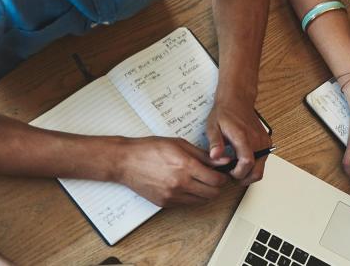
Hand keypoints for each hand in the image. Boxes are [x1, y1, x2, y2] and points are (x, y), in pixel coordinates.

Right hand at [114, 136, 229, 206]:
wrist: (125, 162)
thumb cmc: (150, 149)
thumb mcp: (180, 144)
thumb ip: (204, 155)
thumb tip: (224, 161)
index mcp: (186, 167)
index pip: (217, 180)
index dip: (223, 177)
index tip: (222, 173)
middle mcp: (180, 184)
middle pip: (212, 194)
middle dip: (217, 186)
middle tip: (214, 178)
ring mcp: (171, 195)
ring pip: (201, 201)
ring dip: (205, 193)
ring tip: (200, 182)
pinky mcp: (164, 203)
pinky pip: (186, 204)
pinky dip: (191, 197)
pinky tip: (187, 186)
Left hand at [207, 96, 270, 183]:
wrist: (238, 100)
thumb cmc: (225, 113)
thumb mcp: (213, 126)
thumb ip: (215, 143)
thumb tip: (215, 156)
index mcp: (243, 137)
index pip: (247, 163)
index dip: (237, 173)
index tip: (228, 172)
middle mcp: (257, 140)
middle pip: (257, 171)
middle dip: (244, 178)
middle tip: (231, 174)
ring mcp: (264, 142)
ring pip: (261, 168)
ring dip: (249, 173)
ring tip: (235, 167)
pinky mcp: (266, 142)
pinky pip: (263, 160)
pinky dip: (254, 165)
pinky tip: (241, 160)